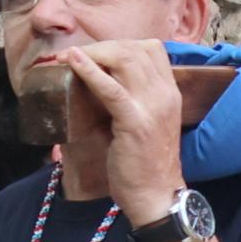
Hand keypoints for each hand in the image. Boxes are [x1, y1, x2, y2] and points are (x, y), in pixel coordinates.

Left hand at [59, 38, 188, 226]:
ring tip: (69, 57)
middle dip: (102, 47)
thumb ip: (136, 102)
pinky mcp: (135, 121)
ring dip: (93, 54)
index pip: (152, 49)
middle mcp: (166, 94)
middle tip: (76, 54)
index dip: (121, 45)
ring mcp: (153, 106)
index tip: (97, 53)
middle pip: (135, 49)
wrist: (156, 196)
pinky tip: (73, 62)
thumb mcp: (149, 124)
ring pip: (124, 60)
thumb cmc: (147, 165)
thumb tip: (103, 85)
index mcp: (171, 93)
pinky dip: (90, 71)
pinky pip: (111, 89)